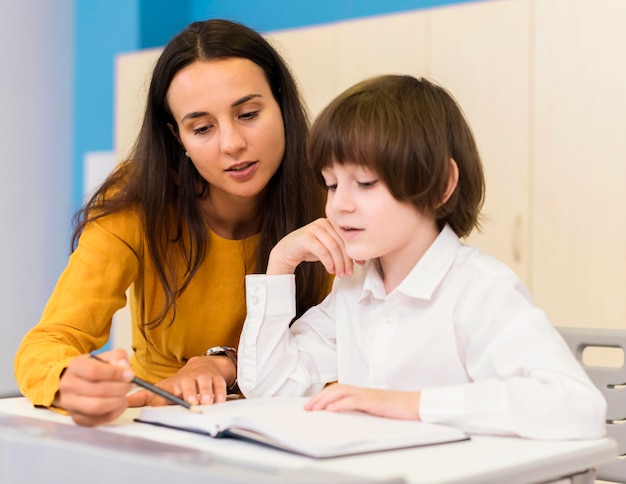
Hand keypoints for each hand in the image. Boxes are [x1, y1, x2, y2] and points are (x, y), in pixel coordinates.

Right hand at [55, 348, 133, 426]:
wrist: (80, 381)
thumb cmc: (96, 368)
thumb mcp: (107, 356)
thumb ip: (119, 357)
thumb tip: (126, 369)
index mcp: (75, 367)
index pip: (94, 371)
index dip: (115, 374)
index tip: (130, 375)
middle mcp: (68, 386)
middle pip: (98, 391)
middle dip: (120, 388)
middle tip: (130, 385)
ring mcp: (70, 404)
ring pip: (98, 407)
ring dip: (118, 401)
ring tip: (124, 394)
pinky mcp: (78, 418)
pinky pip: (100, 419)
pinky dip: (116, 412)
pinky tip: (119, 403)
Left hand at [126, 355, 234, 407]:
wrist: (203, 365)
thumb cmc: (181, 382)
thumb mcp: (163, 387)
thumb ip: (145, 397)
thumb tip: (125, 402)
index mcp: (173, 383)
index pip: (165, 391)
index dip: (163, 398)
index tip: (161, 406)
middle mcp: (187, 379)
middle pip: (187, 384)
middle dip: (189, 393)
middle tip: (190, 401)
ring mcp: (203, 377)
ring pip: (204, 383)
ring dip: (205, 392)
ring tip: (206, 401)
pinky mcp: (216, 378)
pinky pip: (219, 384)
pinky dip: (220, 392)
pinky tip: (220, 400)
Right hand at [267, 218, 355, 276]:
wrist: (286, 252)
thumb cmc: (309, 249)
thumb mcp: (328, 247)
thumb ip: (341, 248)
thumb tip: (359, 258)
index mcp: (331, 222)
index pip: (348, 236)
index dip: (355, 250)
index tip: (360, 263)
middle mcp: (323, 222)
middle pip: (341, 242)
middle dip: (347, 260)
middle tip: (349, 272)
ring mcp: (314, 229)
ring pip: (333, 247)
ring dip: (339, 263)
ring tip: (340, 273)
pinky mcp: (306, 237)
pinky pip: (323, 251)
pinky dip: (329, 263)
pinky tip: (330, 270)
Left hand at [304, 384, 421, 419]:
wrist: (413, 404)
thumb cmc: (396, 407)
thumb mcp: (374, 408)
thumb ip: (360, 408)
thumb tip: (345, 413)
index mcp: (361, 392)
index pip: (337, 390)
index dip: (323, 396)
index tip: (312, 404)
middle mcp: (362, 390)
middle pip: (335, 389)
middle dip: (319, 397)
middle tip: (307, 407)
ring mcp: (367, 394)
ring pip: (341, 392)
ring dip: (325, 400)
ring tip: (315, 408)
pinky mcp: (373, 401)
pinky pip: (354, 401)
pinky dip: (341, 404)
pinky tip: (332, 410)